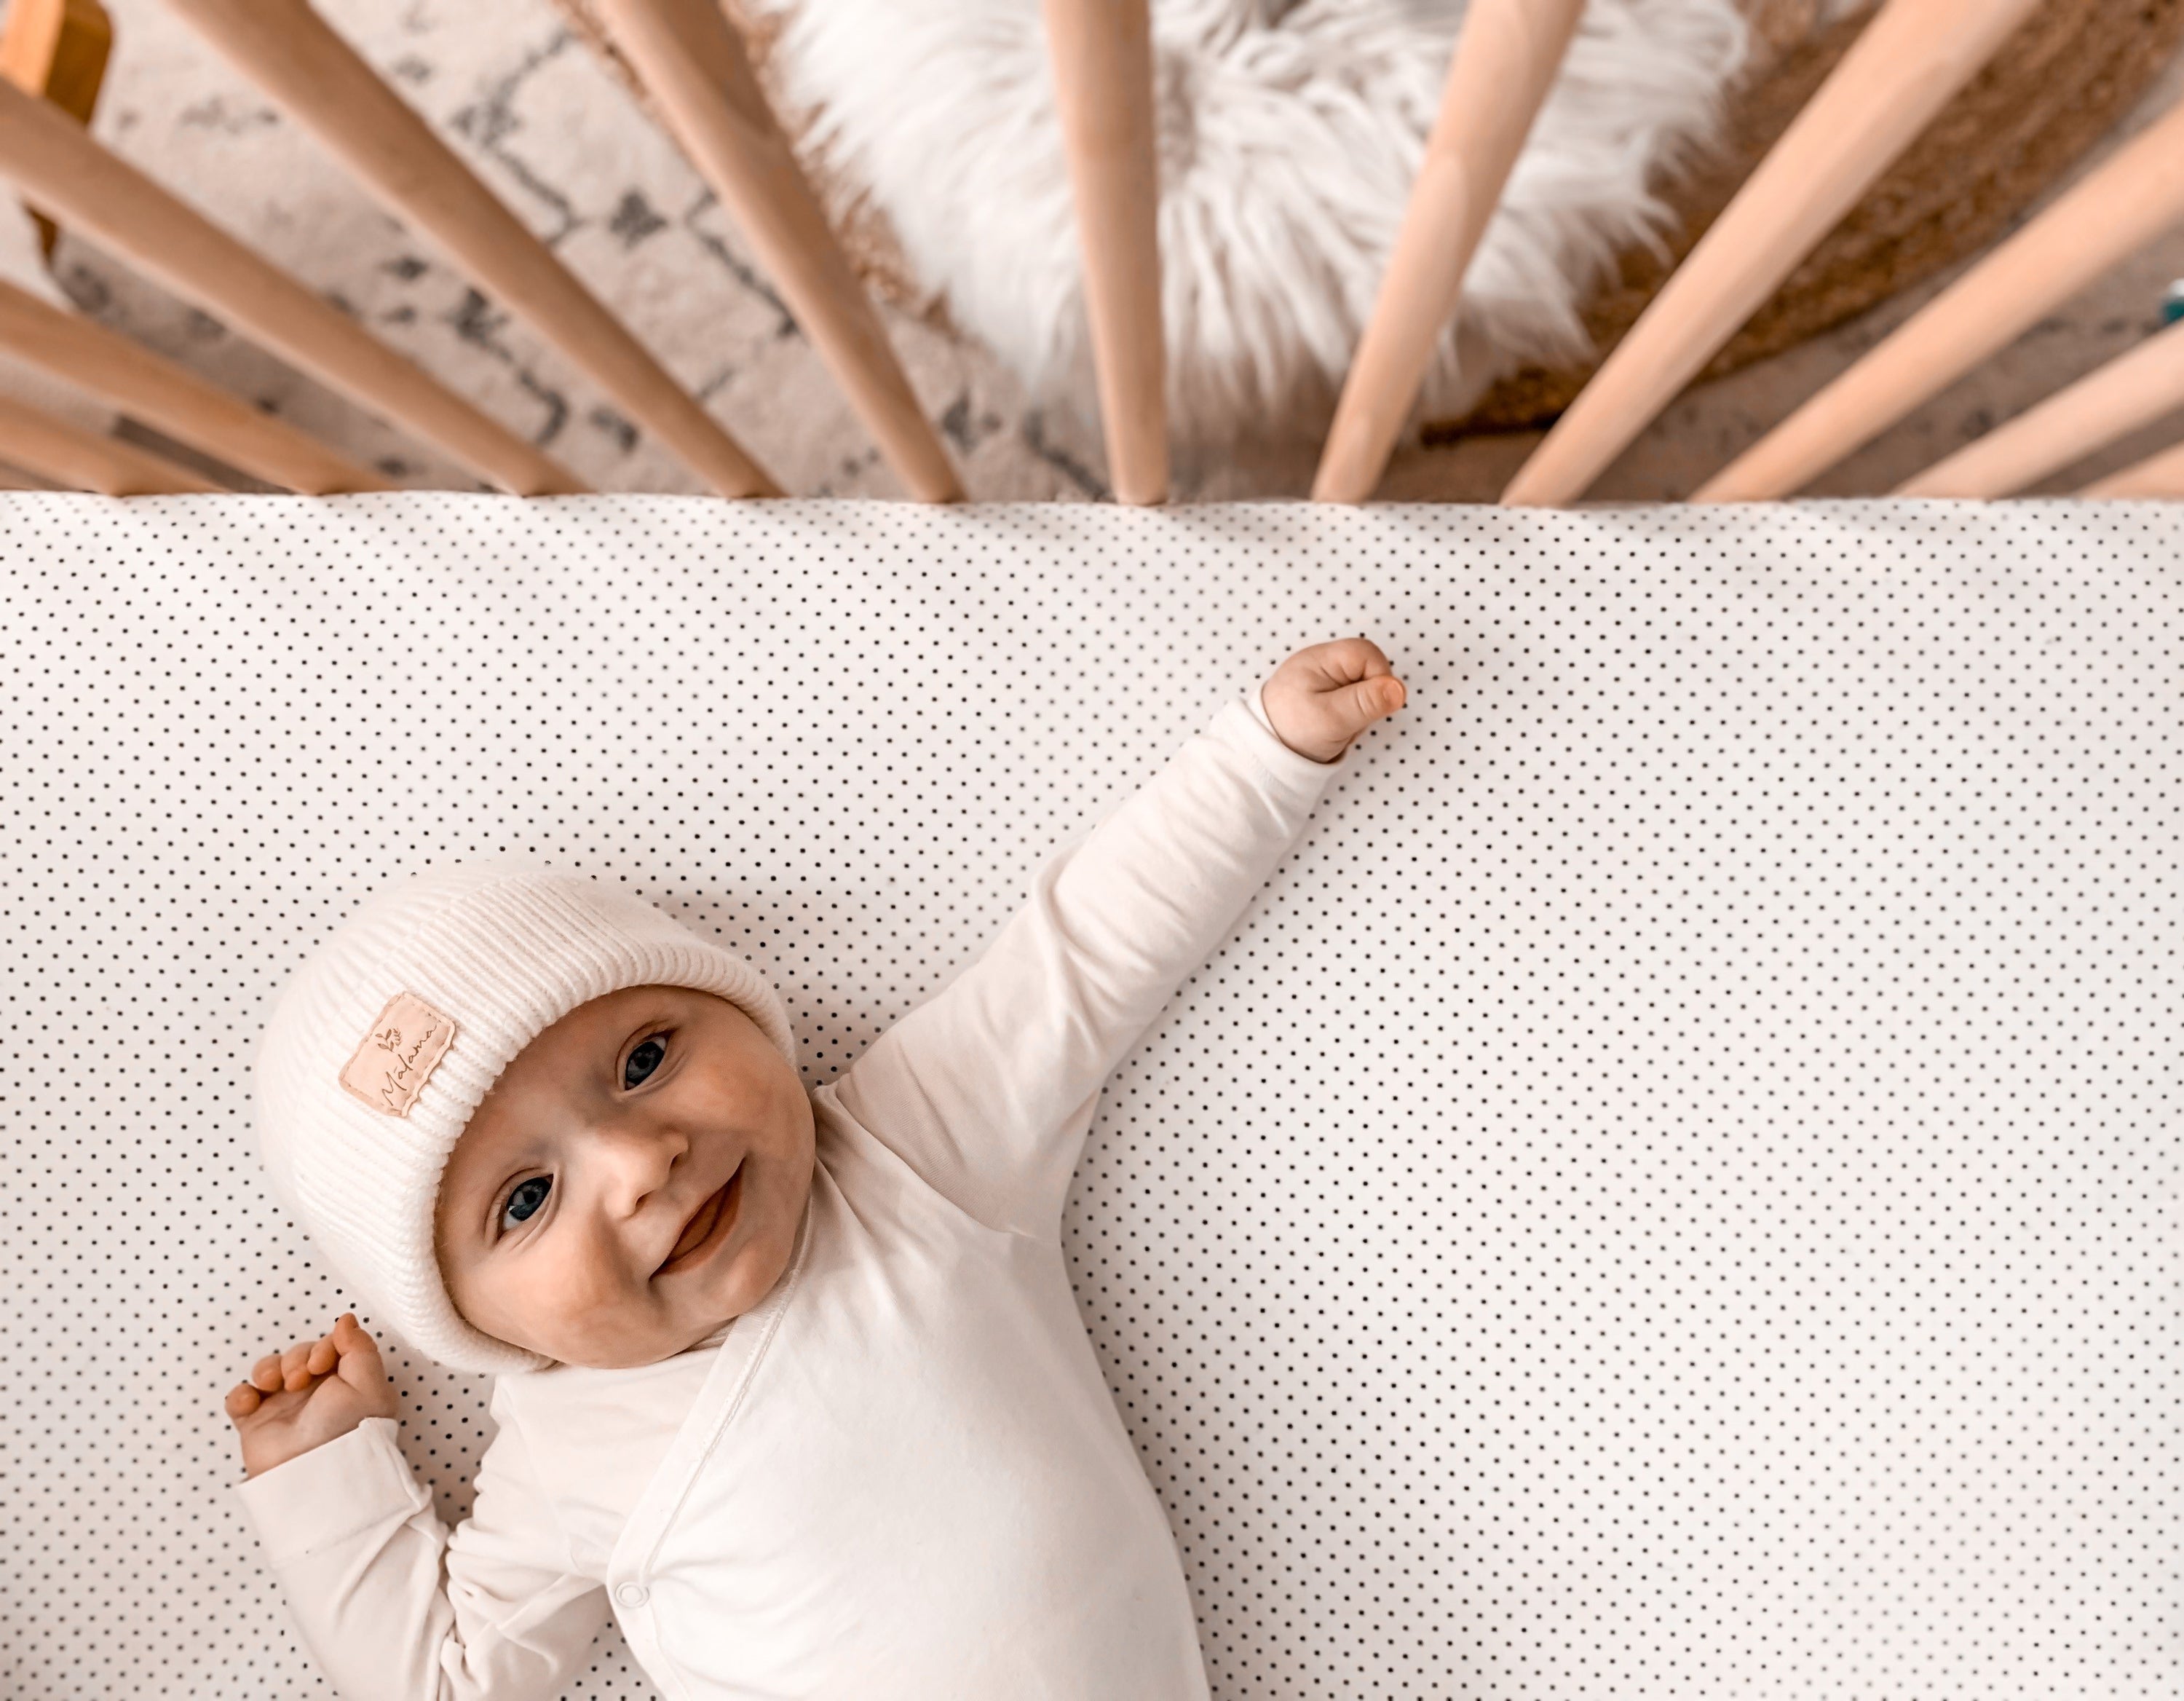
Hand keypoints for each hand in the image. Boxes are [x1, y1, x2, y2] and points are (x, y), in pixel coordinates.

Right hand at [224, 1312, 399, 1478]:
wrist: (313, 1475)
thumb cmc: (347, 1431)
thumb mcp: (368, 1385)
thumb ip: (360, 1347)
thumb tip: (346, 1319)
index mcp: (344, 1382)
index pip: (328, 1346)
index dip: (322, 1346)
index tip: (321, 1362)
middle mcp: (315, 1393)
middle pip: (297, 1354)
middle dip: (295, 1358)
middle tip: (298, 1380)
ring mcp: (284, 1408)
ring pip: (268, 1370)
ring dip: (267, 1369)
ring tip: (273, 1386)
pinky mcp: (256, 1424)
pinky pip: (240, 1398)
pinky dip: (241, 1395)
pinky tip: (251, 1403)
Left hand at [1260, 636, 1406, 763]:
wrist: (1262, 755)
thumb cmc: (1290, 733)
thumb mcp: (1332, 719)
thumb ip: (1366, 703)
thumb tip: (1399, 689)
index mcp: (1319, 660)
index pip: (1367, 654)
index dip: (1379, 678)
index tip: (1372, 705)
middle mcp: (1321, 663)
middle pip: (1368, 670)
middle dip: (1368, 698)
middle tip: (1350, 719)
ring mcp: (1323, 679)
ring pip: (1363, 688)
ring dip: (1359, 711)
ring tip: (1339, 726)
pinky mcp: (1326, 696)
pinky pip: (1353, 702)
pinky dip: (1351, 717)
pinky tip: (1336, 728)